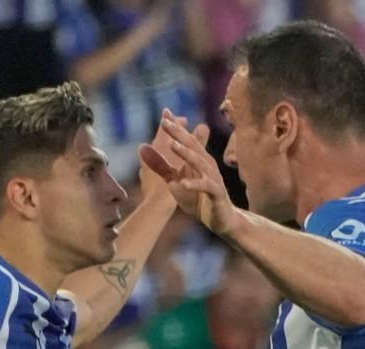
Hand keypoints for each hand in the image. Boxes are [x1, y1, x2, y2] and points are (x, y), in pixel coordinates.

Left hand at [139, 110, 235, 235]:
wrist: (221, 218)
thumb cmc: (198, 198)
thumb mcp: (175, 180)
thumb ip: (162, 165)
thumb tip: (143, 148)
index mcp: (197, 159)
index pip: (185, 139)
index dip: (176, 127)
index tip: (165, 113)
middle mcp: (206, 164)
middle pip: (191, 145)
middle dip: (178, 133)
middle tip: (165, 122)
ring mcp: (212, 177)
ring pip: (198, 162)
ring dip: (185, 153)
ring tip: (172, 145)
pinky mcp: (216, 192)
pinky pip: (205, 186)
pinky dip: (194, 184)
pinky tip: (182, 183)